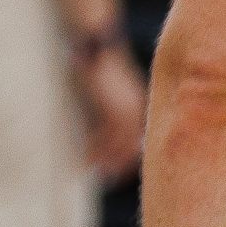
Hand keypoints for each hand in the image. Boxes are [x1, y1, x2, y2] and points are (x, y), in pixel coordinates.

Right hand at [75, 43, 146, 181]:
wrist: (97, 47)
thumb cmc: (100, 65)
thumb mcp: (111, 89)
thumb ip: (112, 106)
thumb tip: (105, 125)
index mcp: (138, 105)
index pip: (138, 138)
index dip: (129, 156)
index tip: (121, 170)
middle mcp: (136, 109)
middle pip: (132, 145)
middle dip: (121, 163)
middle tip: (110, 179)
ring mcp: (126, 109)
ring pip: (119, 144)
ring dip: (107, 160)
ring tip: (98, 174)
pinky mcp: (112, 107)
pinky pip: (105, 136)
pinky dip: (96, 149)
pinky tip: (87, 160)